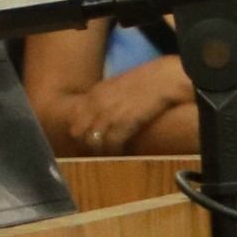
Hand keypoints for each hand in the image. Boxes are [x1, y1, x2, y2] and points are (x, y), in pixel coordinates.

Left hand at [70, 58, 187, 150]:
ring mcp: (109, 113)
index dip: (78, 135)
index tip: (86, 144)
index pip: (74, 119)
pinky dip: (116, 152)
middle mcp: (97, 103)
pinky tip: (122, 154)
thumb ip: (104, 98)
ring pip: (93, 142)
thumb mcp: (117, 85)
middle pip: (79, 133)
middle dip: (85, 146)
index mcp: (94, 94)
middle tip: (94, 155)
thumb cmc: (146, 82)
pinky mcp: (124, 123)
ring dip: (100, 153)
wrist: (163, 79)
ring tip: (108, 158)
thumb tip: (100, 115)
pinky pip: (112, 144)